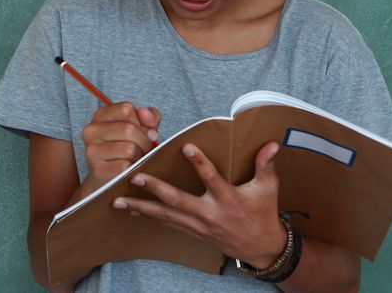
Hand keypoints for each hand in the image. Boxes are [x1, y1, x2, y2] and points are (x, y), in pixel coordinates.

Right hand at [80, 102, 161, 192]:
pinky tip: (128, 170)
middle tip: (144, 150)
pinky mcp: (98, 170)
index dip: (142, 122)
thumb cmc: (126, 149)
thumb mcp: (140, 128)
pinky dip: (133, 169)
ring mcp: (92, 151)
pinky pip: (126, 166)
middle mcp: (91, 130)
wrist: (109, 179)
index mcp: (101, 115)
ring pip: (129, 149)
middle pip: (129, 129)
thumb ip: (149, 117)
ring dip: (140, 156)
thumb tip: (146, 113)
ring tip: (136, 159)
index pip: (127, 109)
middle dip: (145, 141)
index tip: (145, 132)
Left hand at [112, 141, 286, 268]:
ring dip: (142, 207)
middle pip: (178, 201)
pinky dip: (149, 216)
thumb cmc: (263, 213)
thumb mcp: (268, 188)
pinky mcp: (194, 231)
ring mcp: (199, 225)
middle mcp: (210, 213)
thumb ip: (266, 164)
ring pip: (166, 215)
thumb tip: (272, 143)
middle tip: (135, 178)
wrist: (261, 247)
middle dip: (155, 189)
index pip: (212, 178)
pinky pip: (167, 223)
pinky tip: (132, 210)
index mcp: (228, 199)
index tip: (186, 146)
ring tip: (119, 200)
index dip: (200, 163)